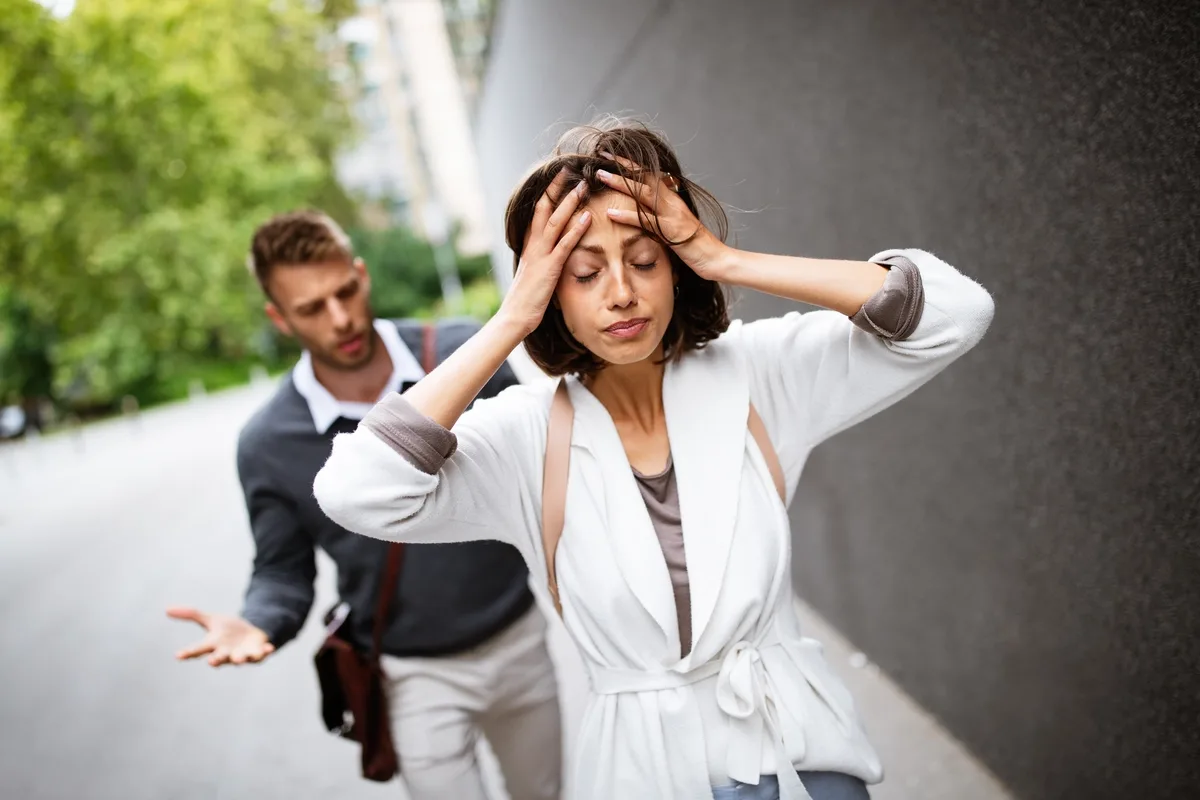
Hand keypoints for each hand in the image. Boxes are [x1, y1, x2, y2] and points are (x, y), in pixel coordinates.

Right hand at [167, 606, 274, 666]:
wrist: (250, 634)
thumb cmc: (227, 630)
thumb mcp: (211, 620)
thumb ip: (191, 615)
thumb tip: (166, 609)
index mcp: (213, 645)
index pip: (198, 649)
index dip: (188, 652)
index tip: (178, 655)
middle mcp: (226, 652)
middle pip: (219, 658)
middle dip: (216, 660)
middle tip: (212, 662)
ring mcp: (242, 654)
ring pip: (240, 659)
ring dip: (239, 659)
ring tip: (238, 659)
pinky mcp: (257, 653)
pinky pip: (262, 654)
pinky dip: (266, 652)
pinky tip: (270, 648)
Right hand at [500, 168, 592, 333]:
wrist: (514, 316)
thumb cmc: (525, 300)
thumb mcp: (534, 274)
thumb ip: (542, 260)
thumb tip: (552, 254)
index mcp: (529, 246)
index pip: (538, 213)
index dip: (547, 195)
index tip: (558, 179)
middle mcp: (533, 245)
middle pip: (544, 209)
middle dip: (556, 188)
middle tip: (568, 169)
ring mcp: (540, 255)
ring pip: (555, 221)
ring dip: (569, 202)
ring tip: (582, 186)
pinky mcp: (549, 268)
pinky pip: (564, 245)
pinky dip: (576, 230)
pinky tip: (586, 217)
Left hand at [596, 152, 729, 279]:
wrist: (717, 259)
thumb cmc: (696, 247)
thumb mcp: (675, 228)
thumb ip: (660, 219)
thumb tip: (644, 215)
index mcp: (673, 200)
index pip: (650, 176)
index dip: (632, 165)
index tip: (613, 156)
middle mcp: (673, 202)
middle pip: (645, 177)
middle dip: (623, 166)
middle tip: (602, 156)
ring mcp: (673, 215)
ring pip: (644, 193)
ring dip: (621, 183)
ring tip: (601, 176)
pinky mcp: (672, 231)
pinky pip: (646, 220)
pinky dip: (628, 215)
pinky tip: (611, 213)